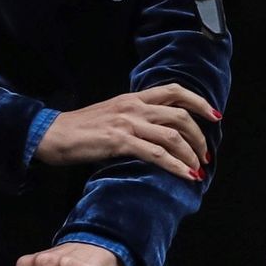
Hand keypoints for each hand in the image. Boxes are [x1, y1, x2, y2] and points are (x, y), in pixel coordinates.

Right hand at [34, 83, 219, 178]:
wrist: (52, 133)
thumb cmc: (80, 128)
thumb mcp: (112, 114)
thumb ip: (134, 117)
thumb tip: (156, 131)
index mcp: (133, 97)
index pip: (174, 90)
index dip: (198, 101)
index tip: (214, 115)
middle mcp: (134, 106)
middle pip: (180, 114)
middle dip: (199, 135)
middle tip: (205, 154)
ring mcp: (127, 123)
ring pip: (171, 135)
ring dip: (190, 153)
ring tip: (198, 168)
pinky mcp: (119, 142)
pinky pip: (155, 154)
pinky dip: (174, 165)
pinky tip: (185, 175)